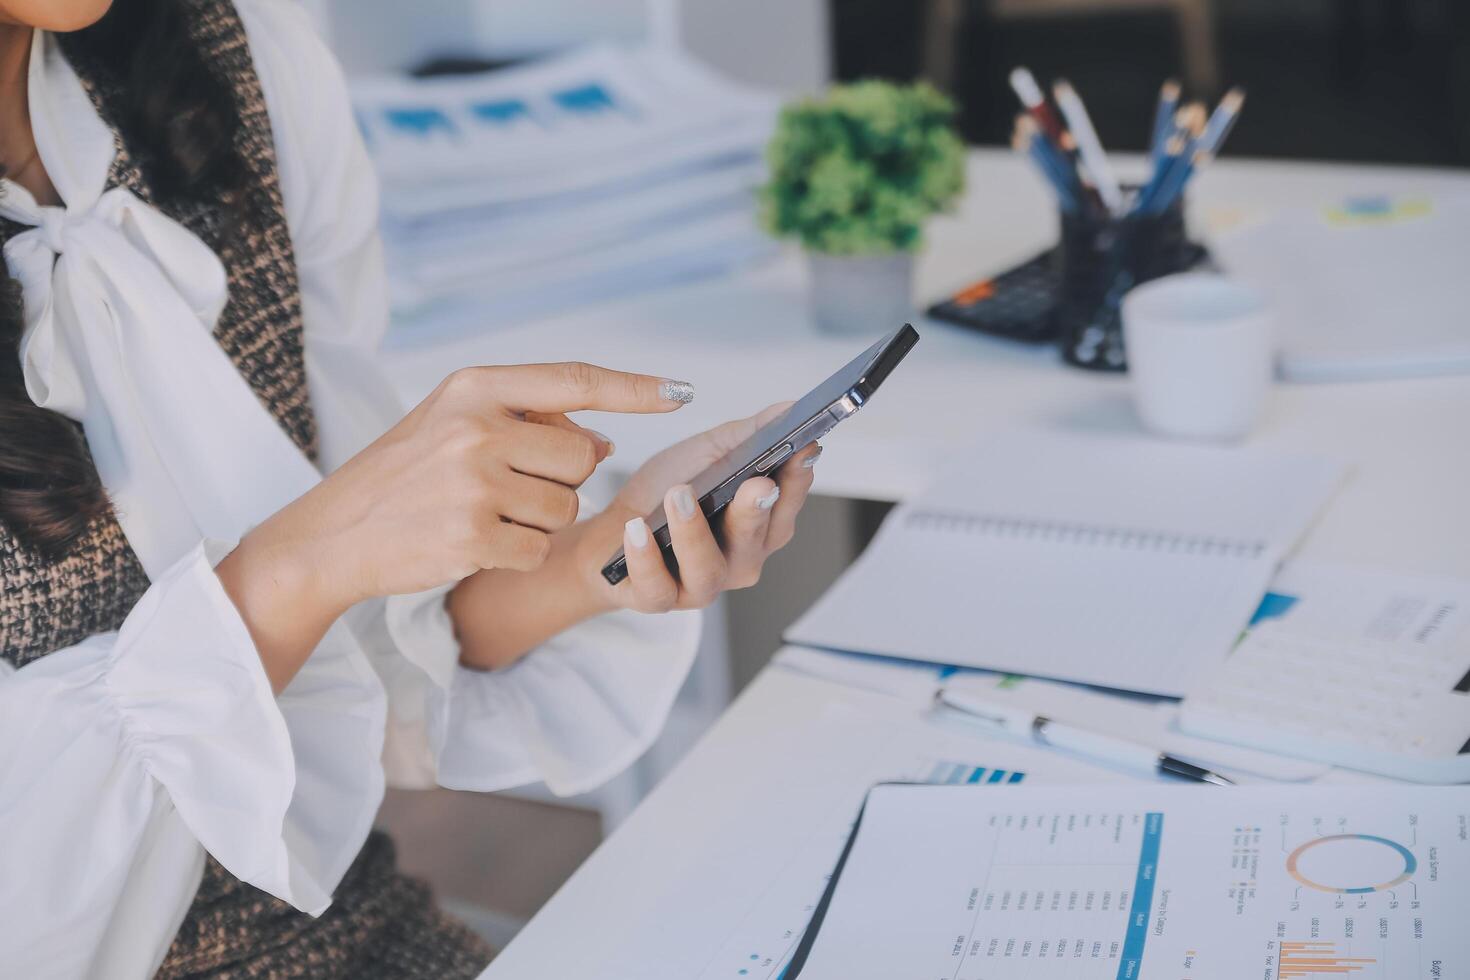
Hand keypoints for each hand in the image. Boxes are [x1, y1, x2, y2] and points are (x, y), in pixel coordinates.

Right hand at [217, 361, 689, 688]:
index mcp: (475, 387)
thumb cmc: (405, 476)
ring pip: (566, 509)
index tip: (682, 392)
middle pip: (580, 459)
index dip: (634, 388)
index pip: (574, 379)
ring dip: (538, 523)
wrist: (334, 534)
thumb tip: (603, 443)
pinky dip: (517, 555)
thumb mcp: (456, 426)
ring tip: (481, 515)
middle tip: (506, 490)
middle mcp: (476, 427)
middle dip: (561, 483)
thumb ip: (529, 424)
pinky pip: (539, 550)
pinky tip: (474, 545)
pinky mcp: (472, 537)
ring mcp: (473, 482)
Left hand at [583, 403, 821, 611]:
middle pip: (757, 540)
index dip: (798, 479)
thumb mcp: (705, 455)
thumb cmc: (663, 495)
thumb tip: (788, 409)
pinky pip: (658, 587)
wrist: (608, 533)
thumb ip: (748, 435)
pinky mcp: (659, 599)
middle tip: (755, 483)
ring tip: (679, 496)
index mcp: (758, 525)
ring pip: (707, 568)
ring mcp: (701, 584)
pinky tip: (637, 531)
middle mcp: (739, 559)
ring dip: (694, 531)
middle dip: (756, 510)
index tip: (802, 450)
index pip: (788, 504)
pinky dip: (646, 559)